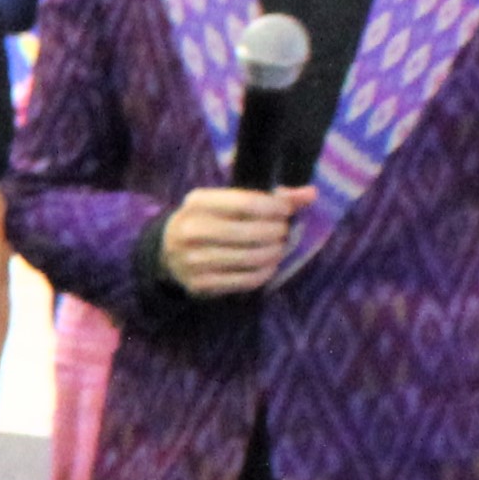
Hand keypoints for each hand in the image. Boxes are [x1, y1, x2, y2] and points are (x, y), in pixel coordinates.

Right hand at [158, 187, 296, 296]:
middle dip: (276, 232)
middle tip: (283, 232)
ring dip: (274, 253)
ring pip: (250, 257)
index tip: (286, 211)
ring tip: (278, 248)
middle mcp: (191, 230)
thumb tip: (310, 195)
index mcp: (198, 202)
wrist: (168, 253)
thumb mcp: (229, 202)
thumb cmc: (209, 221)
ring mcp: (193, 260)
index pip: (246, 202)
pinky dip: (264, 273)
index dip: (274, 207)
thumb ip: (270, 197)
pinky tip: (268, 266)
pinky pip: (245, 280)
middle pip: (250, 231)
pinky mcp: (199, 284)